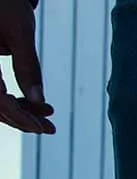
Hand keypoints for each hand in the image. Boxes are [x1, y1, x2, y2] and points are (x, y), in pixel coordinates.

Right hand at [0, 0, 53, 133]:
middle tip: (50, 129)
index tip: (41, 128)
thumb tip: (40, 102)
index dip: (19, 117)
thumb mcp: (20, 33)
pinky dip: (16, 101)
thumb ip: (28, 67)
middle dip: (23, 119)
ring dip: (22, 113)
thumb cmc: (6, 4)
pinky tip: (39, 105)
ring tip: (48, 117)